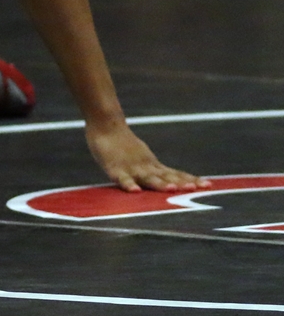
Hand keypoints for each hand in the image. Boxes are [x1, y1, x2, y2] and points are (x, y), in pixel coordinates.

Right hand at [86, 120, 210, 192]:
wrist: (105, 124)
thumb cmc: (121, 143)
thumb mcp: (141, 156)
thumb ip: (153, 169)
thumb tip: (169, 179)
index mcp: (153, 166)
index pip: (175, 174)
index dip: (190, 179)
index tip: (209, 184)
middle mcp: (146, 167)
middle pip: (166, 177)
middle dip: (181, 183)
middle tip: (196, 188)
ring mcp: (131, 168)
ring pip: (147, 178)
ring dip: (160, 184)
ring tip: (171, 190)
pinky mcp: (115, 168)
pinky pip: (122, 178)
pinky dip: (128, 184)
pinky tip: (134, 191)